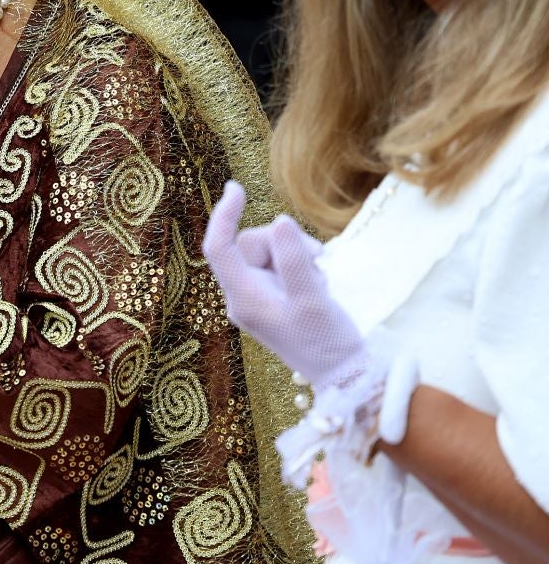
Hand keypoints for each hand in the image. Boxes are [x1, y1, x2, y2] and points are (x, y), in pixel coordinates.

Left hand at [203, 180, 369, 388]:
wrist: (345, 376)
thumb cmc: (327, 342)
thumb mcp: (312, 298)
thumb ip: (293, 260)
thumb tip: (279, 223)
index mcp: (242, 298)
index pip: (219, 247)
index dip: (224, 214)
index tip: (236, 187)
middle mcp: (242, 296)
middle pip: (251, 244)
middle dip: (284, 244)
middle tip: (316, 262)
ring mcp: (257, 296)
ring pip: (270, 251)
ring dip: (297, 255)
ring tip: (319, 279)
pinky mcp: (274, 297)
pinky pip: (281, 264)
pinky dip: (301, 265)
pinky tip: (318, 284)